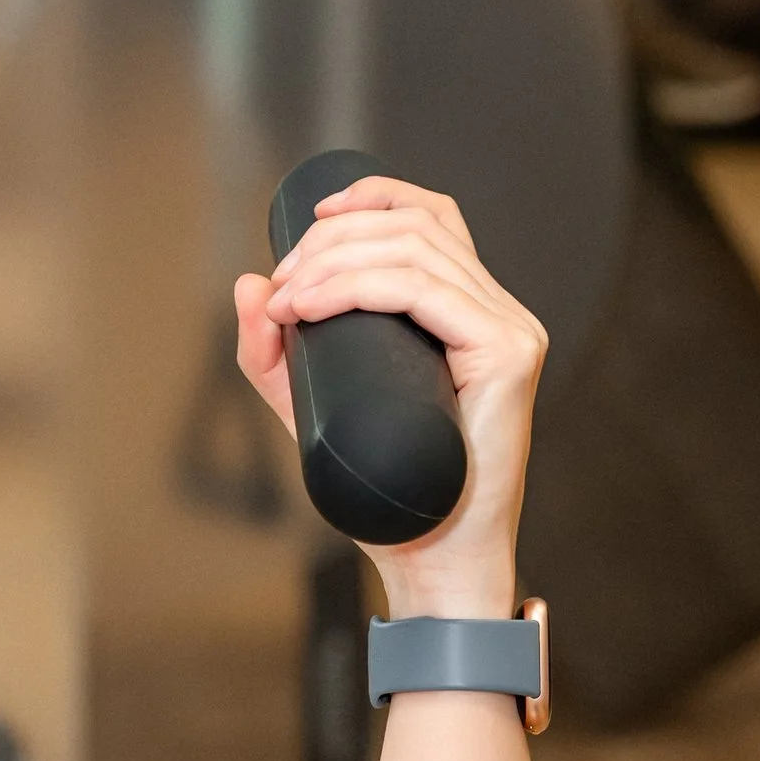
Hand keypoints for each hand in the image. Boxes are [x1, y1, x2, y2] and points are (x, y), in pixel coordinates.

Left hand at [234, 177, 544, 616]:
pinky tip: (314, 305)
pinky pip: (426, 292)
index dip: (372, 197)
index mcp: (471, 312)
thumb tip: (249, 284)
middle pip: (417, 227)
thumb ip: (275, 357)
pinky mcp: (508, 354)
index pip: (432, 220)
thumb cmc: (385, 496)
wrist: (432, 562)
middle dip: (333, 241)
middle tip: (281, 286)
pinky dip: (360, 285)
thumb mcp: (312, 410)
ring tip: (287, 299)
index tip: (308, 226)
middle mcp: (499, 312)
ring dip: (336, 261)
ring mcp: (510, 330)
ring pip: (417, 250)